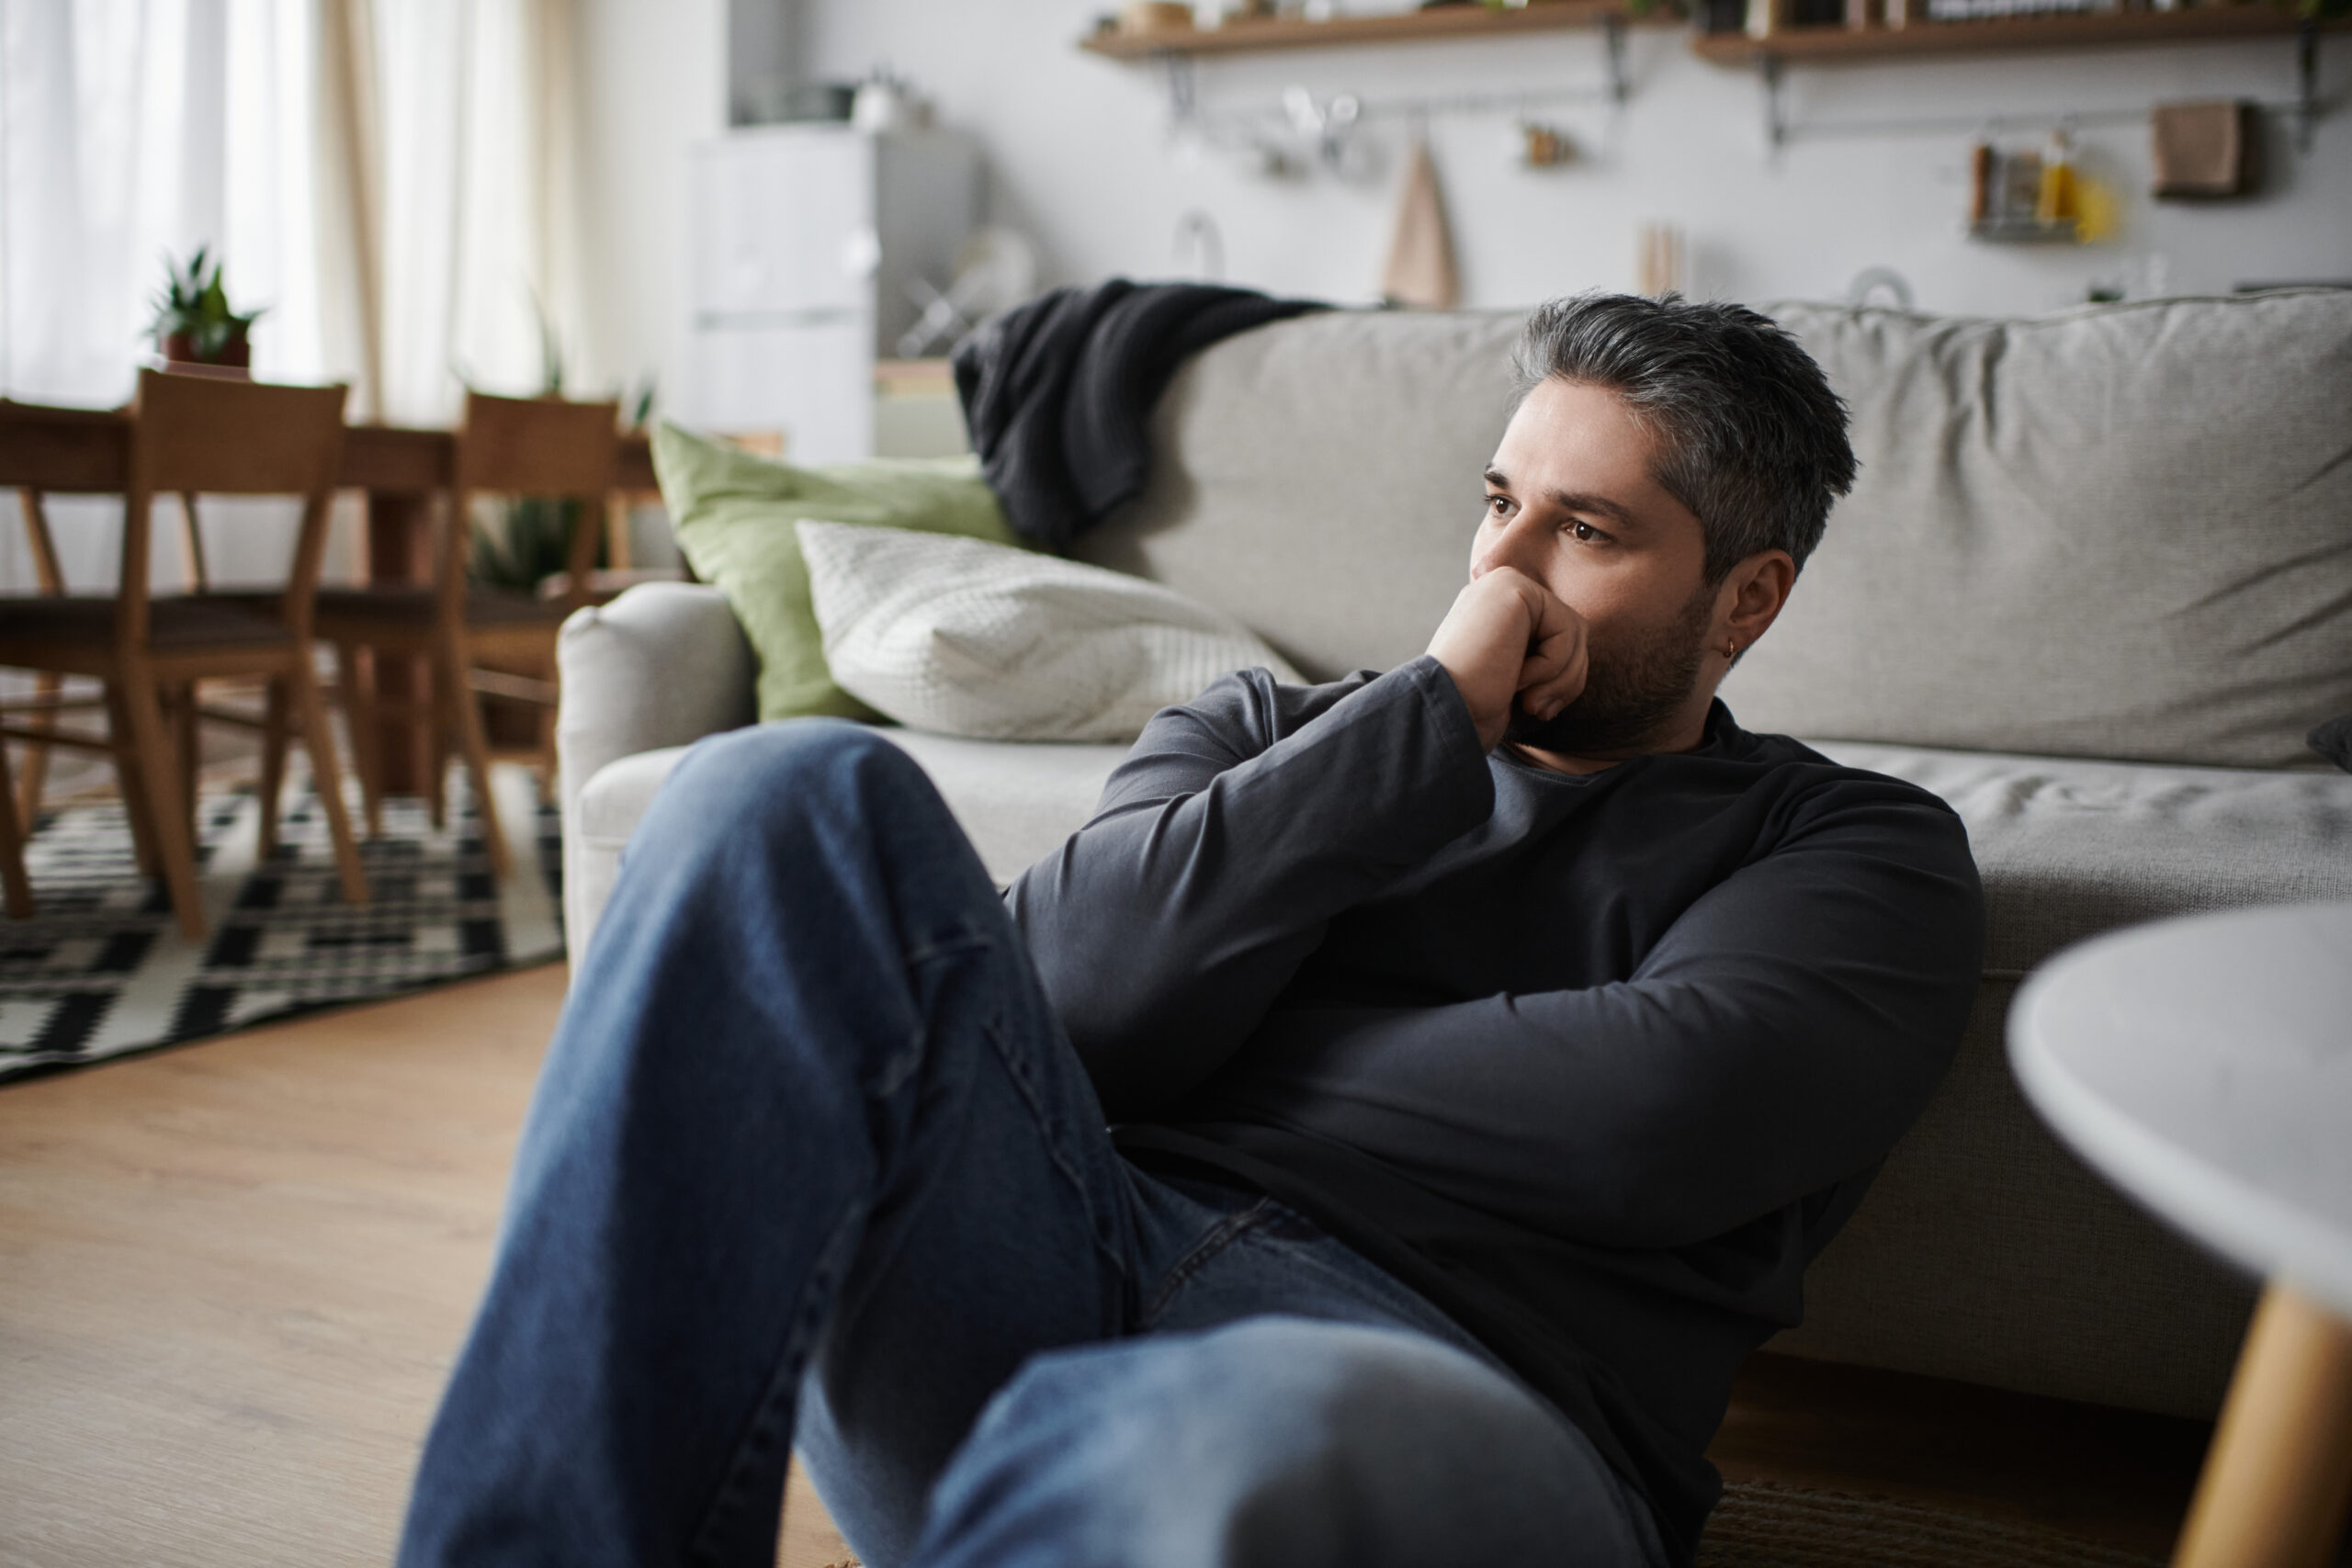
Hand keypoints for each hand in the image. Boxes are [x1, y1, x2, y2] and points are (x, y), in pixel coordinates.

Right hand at [1424, 567, 1588, 750]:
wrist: (1444, 716)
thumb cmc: (1474, 712)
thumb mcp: (1517, 685)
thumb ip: (1544, 659)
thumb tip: (1580, 651)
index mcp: (1493, 615)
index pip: (1557, 639)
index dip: (1560, 681)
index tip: (1534, 711)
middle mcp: (1496, 594)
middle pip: (1571, 632)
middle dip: (1568, 680)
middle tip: (1539, 711)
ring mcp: (1502, 585)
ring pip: (1575, 631)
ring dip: (1561, 679)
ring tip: (1529, 702)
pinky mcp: (1513, 587)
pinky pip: (1566, 628)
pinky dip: (1552, 666)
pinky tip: (1515, 678)